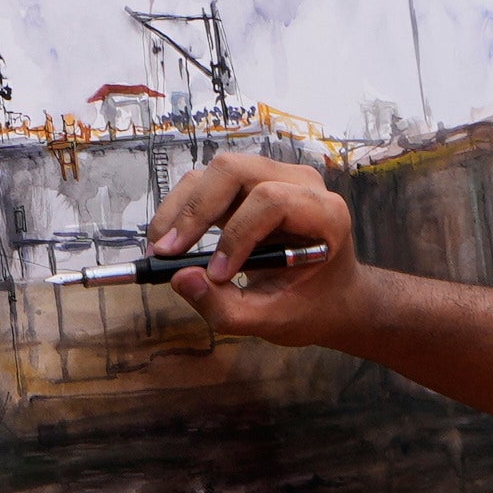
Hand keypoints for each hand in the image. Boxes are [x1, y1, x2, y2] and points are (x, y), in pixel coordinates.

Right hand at [143, 154, 377, 349]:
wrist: (330, 298)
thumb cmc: (311, 307)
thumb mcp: (272, 321)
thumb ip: (226, 307)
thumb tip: (180, 278)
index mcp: (325, 213)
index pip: (271, 201)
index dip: (237, 234)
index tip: (216, 275)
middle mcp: (301, 183)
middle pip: (234, 171)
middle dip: (194, 211)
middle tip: (165, 251)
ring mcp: (276, 177)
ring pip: (215, 172)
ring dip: (182, 208)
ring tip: (162, 247)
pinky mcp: (252, 183)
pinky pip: (210, 182)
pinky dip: (185, 208)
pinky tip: (175, 239)